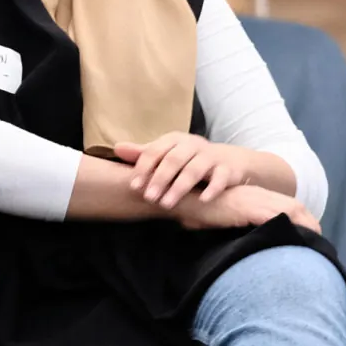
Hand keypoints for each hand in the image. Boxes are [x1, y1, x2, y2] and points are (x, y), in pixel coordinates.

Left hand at [117, 133, 268, 208]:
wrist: (228, 161)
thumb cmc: (189, 159)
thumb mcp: (167, 154)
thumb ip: (144, 154)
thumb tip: (117, 149)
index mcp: (174, 140)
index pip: (155, 151)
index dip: (143, 168)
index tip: (134, 187)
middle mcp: (192, 145)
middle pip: (173, 160)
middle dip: (159, 179)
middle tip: (149, 198)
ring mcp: (211, 156)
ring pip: (195, 170)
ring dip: (179, 187)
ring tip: (167, 204)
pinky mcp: (227, 169)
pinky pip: (220, 178)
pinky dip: (212, 189)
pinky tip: (202, 201)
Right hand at [175, 186, 318, 233]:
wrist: (187, 200)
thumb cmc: (202, 211)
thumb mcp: (225, 217)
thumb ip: (239, 223)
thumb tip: (249, 242)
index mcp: (255, 197)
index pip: (285, 205)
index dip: (301, 217)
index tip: (312, 230)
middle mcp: (258, 196)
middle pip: (293, 206)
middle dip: (309, 221)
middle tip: (320, 236)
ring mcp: (254, 201)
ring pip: (288, 210)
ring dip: (304, 223)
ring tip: (314, 238)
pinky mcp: (248, 208)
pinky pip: (274, 216)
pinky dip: (287, 225)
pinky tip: (296, 236)